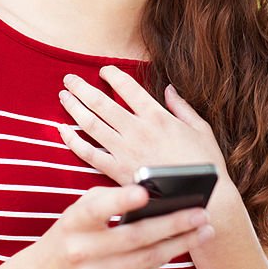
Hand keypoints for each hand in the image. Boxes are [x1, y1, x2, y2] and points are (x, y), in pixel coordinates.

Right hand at [17, 184, 213, 268]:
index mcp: (74, 222)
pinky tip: (184, 244)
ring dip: (179, 244)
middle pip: (134, 237)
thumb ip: (110, 199)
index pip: (96, 209)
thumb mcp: (79, 211)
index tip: (144, 192)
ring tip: (204, 229)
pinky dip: (165, 257)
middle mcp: (81, 250)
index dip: (120, 201)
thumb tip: (155, 193)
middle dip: (172, 224)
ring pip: (145, 259)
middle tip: (201, 212)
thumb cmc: (69, 233)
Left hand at [56, 66, 227, 185]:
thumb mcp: (200, 129)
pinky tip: (62, 130)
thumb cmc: (204, 163)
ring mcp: (125, 152)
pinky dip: (73, 141)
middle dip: (82, 87)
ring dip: (74, 107)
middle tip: (69, 78)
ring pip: (91, 124)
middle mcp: (138, 131)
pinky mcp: (118, 172)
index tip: (103, 70)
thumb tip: (169, 89)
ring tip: (63, 95)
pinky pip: (89, 154)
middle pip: (102, 103)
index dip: (112, 74)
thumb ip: (182, 107)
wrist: (200, 199)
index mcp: (158, 117)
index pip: (128, 88)